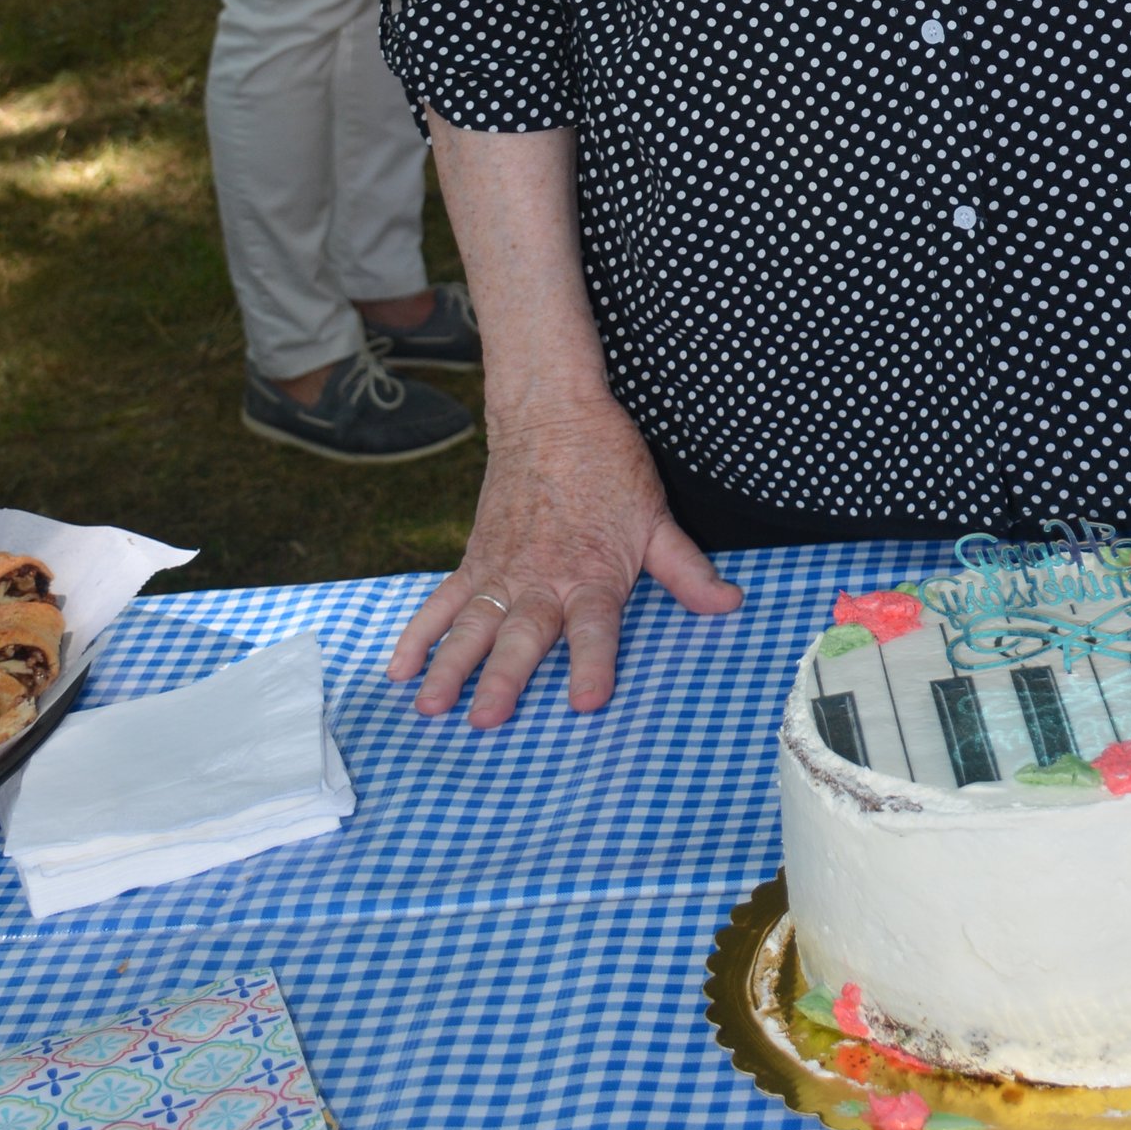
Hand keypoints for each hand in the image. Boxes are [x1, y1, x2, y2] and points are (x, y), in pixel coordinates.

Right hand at [388, 391, 743, 727]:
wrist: (552, 412)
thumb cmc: (609, 465)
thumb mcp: (656, 516)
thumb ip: (686, 570)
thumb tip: (730, 604)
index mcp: (593, 572)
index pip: (595, 626)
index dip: (592, 663)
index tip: (584, 701)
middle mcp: (544, 577)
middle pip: (523, 633)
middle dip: (505, 677)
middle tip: (486, 718)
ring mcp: (503, 570)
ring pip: (474, 625)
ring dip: (451, 666)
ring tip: (431, 706)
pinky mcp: (475, 559)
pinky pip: (442, 601)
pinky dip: (419, 634)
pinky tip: (400, 669)